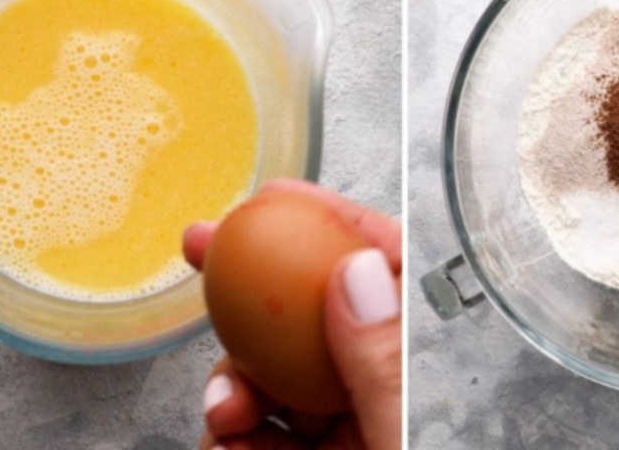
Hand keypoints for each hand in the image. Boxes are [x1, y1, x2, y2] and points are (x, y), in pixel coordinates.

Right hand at [183, 179, 401, 449]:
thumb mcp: (407, 435)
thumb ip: (384, 363)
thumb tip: (355, 274)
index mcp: (419, 373)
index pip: (389, 274)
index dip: (336, 220)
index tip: (277, 195)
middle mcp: (384, 393)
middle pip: (311, 319)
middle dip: (249, 306)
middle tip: (199, 258)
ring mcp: (348, 430)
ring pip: (272, 379)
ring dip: (231, 388)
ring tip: (224, 413)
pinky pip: (257, 436)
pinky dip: (228, 437)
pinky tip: (225, 447)